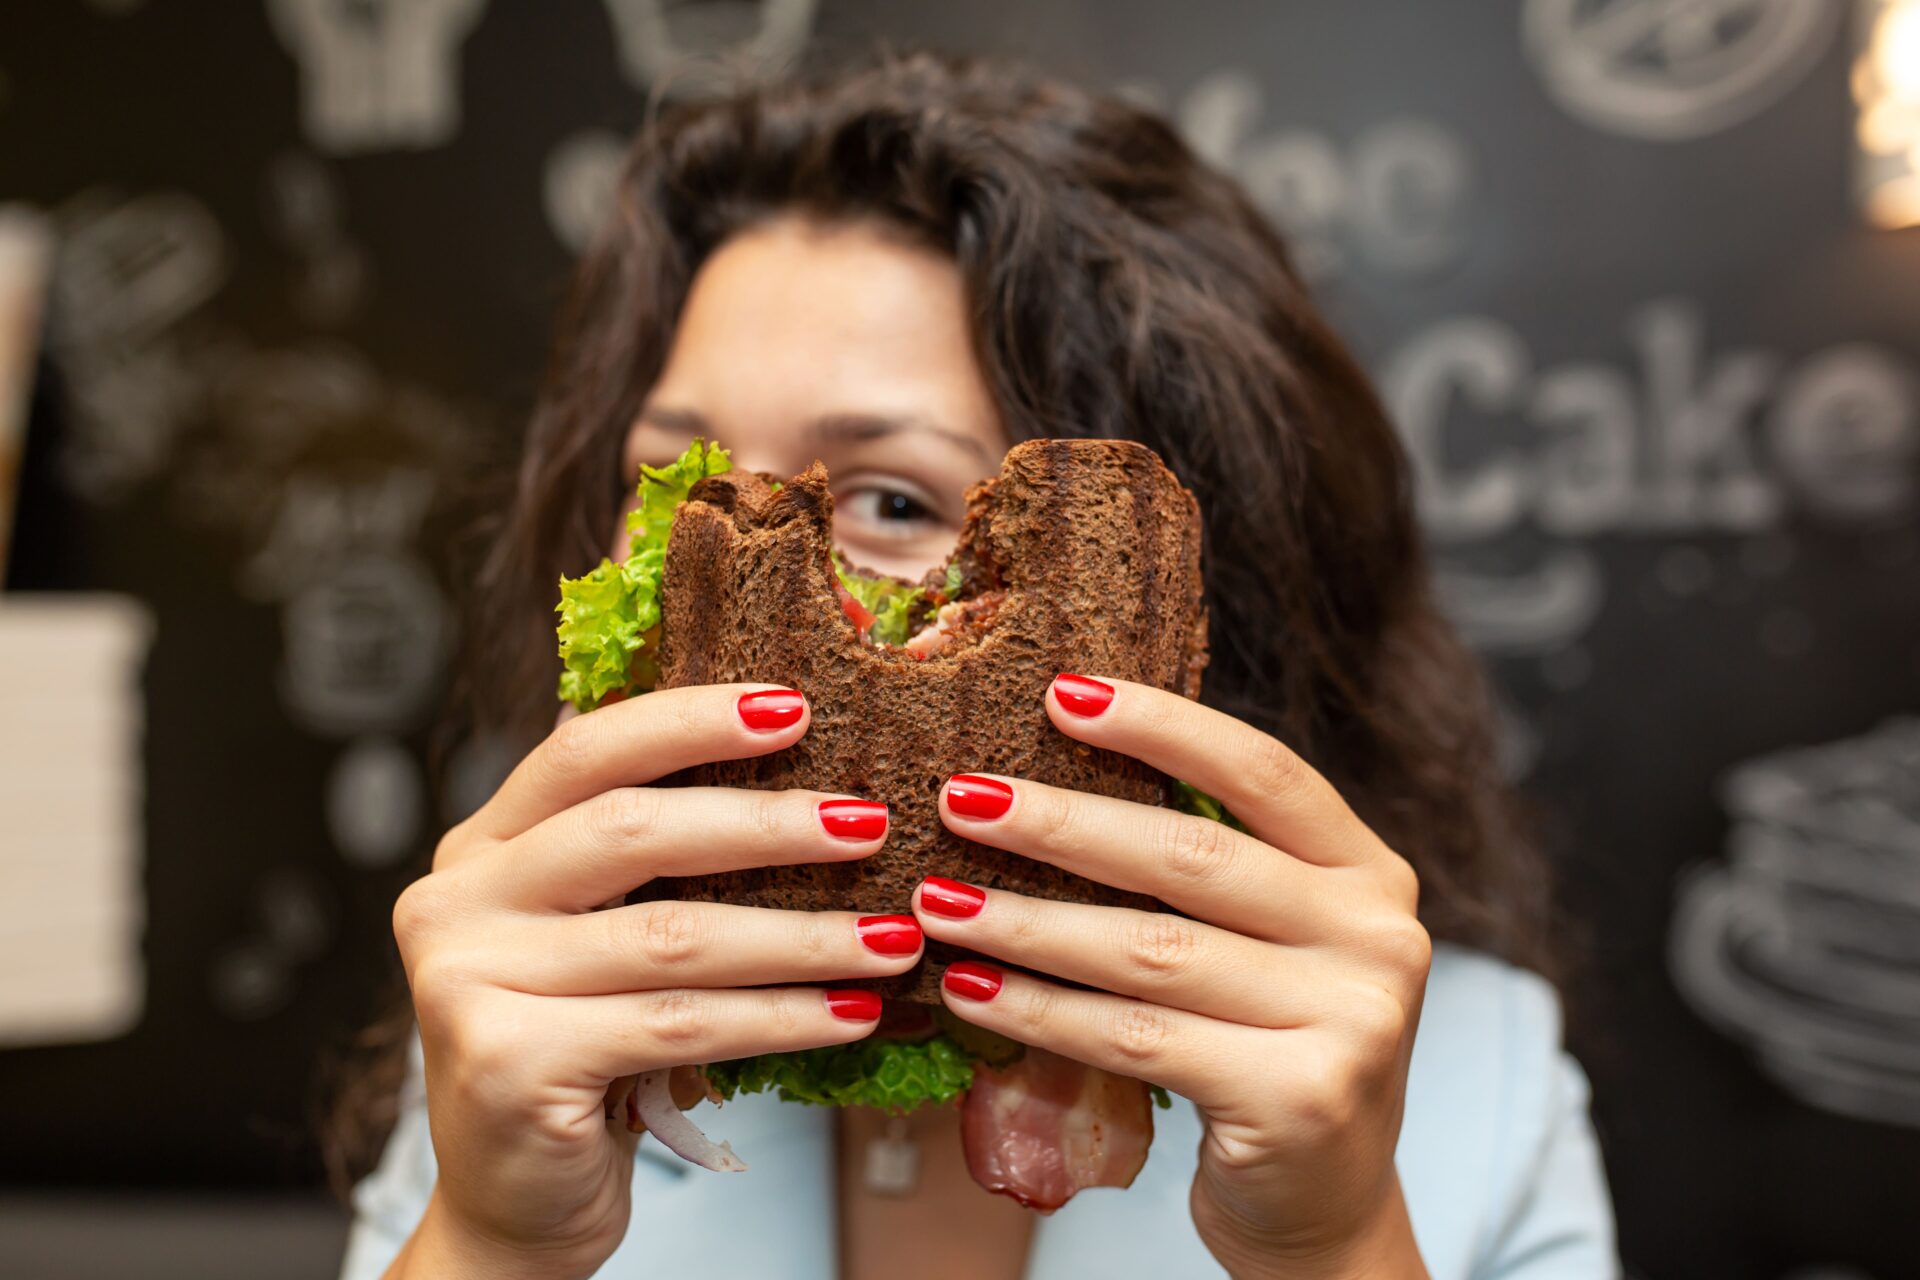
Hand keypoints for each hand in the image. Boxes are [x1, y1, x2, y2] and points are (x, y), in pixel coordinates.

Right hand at [389, 685, 921, 1278]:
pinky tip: (850, 1015)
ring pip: (671, 937)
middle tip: (870, 823)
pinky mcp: (508, 1062)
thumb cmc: (583, 1055)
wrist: (515, 1204)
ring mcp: (468, 981)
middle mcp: (456, 901)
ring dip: (802, 936)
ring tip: (894, 937)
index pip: (585, 751)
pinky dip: (779, 1018)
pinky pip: (678, 1025)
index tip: (795, 705)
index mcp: (483, 847)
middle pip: (628, 829)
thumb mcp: (602, 940)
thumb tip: (810, 781)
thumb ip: (653, 864)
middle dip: (766, 823)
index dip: (690, 720)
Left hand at [915, 675, 1432, 1279]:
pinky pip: (1136, 1037)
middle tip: (959, 797)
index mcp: (1368, 873)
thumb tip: (1051, 773)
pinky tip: (972, 991)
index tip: (1060, 692)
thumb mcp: (1266, 946)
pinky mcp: (1300, 1097)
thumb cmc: (1266, 1051)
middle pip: (1193, 856)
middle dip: (1061, 823)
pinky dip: (1040, 1012)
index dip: (1161, 724)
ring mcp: (1351, 1019)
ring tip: (938, 902)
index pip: (1262, 771)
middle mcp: (1377, 936)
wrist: (1321, 1208)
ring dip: (1027, 922)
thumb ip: (1206, 871)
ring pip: (1150, 951)